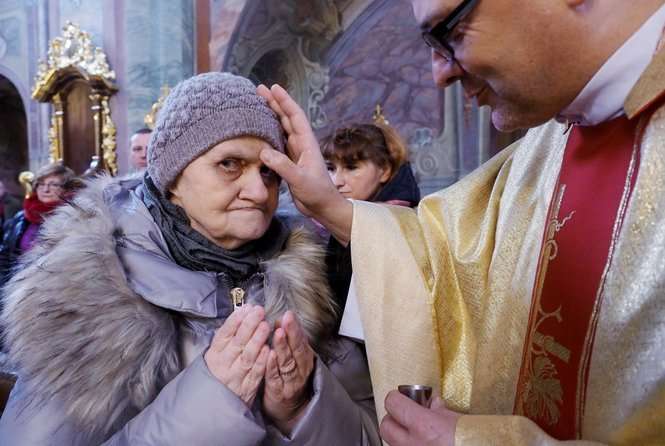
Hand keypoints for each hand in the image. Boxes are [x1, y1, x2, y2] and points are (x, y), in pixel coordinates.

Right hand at [204, 305, 269, 405]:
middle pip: (237, 343)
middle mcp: (224, 365)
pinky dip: (261, 362)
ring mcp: (235, 377)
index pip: (224, 334)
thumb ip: (228, 336)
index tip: (246, 308)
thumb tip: (242, 312)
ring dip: (257, 341)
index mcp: (214, 354)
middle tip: (259, 312)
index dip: (235, 320)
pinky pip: (254, 374)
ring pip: (247, 357)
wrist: (212, 407)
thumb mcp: (216, 354)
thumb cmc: (217, 374)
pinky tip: (268, 350)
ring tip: (265, 326)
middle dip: (249, 326)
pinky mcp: (246, 389)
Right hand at [257, 84, 352, 244]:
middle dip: (275, 103)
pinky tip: (259, 130)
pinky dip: (268, 134)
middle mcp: (301, 144)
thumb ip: (283, 166)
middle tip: (259, 89)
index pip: (295, 116)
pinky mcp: (289, 162)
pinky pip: (277, 143)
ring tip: (257, 104)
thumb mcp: (300, 179)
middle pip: (286, 118)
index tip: (274, 87)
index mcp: (307, 143)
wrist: (323, 207)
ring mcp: (295, 153)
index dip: (285, 101)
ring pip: (281, 128)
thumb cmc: (317, 193)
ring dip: (271, 116)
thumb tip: (264, 151)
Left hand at [262, 311, 314, 432]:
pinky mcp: (279, 392)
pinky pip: (276, 377)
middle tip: (286, 318)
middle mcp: (300, 369)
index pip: (300, 340)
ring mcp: (291, 381)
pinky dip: (272, 365)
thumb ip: (290, 341)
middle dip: (292, 332)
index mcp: (304, 359)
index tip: (289, 314)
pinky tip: (269, 355)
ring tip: (278, 332)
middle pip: (297, 349)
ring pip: (287, 362)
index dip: (295, 327)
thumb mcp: (295, 359)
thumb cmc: (291, 379)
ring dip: (283, 346)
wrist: (291, 411)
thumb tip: (281, 319)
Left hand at [380, 391, 460, 445]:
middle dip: (392, 418)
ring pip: (392, 443)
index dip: (396, 397)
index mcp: (423, 426)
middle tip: (405, 414)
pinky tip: (420, 443)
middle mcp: (413, 444)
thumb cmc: (471, 440)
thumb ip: (440, 411)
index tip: (401, 396)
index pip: (393, 403)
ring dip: (399, 436)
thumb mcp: (457, 421)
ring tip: (413, 432)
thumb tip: (432, 403)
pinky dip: (407, 445)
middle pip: (385, 426)